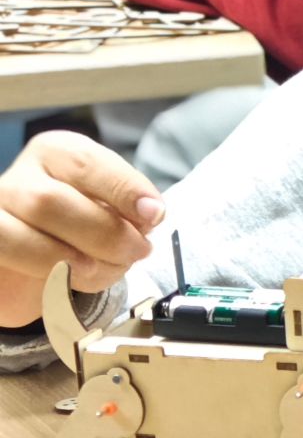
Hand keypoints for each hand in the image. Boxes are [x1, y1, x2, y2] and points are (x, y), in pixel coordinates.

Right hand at [0, 131, 162, 327]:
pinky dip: (42, 280)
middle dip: (103, 234)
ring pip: (15, 237)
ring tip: (102, 270)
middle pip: (49, 202)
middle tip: (137, 251)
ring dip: (67, 262)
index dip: (122, 189)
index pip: (84, 162)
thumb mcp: (113, 206)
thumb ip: (128, 207)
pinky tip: (67, 283)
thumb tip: (148, 215)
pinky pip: (6, 269)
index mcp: (56, 155)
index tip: (154, 214)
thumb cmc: (86, 224)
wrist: (41, 261)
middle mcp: (18, 179)